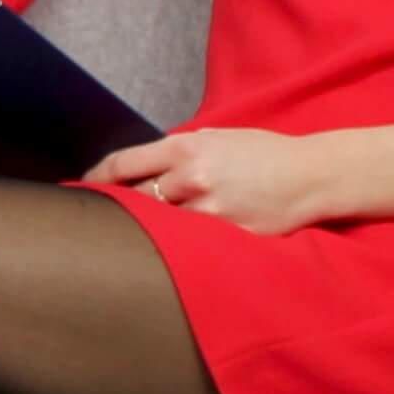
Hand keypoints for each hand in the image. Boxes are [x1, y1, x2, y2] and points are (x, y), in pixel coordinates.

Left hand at [84, 123, 393, 236]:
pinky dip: (177, 250)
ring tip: (126, 244)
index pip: (123, 165)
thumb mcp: (219, 137)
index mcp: (187, 148)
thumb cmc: (265, 153)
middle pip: (132, 201)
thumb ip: (179, 150)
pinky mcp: (226, 240)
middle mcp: (192, 180)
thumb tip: (143, 167)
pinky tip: (169, 256)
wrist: (313, 176)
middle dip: (113, 211)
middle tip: (93, 222)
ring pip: (157, 230)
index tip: (81, 188)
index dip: (96, 179)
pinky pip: (189, 248)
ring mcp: (209, 214)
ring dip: (143, 235)